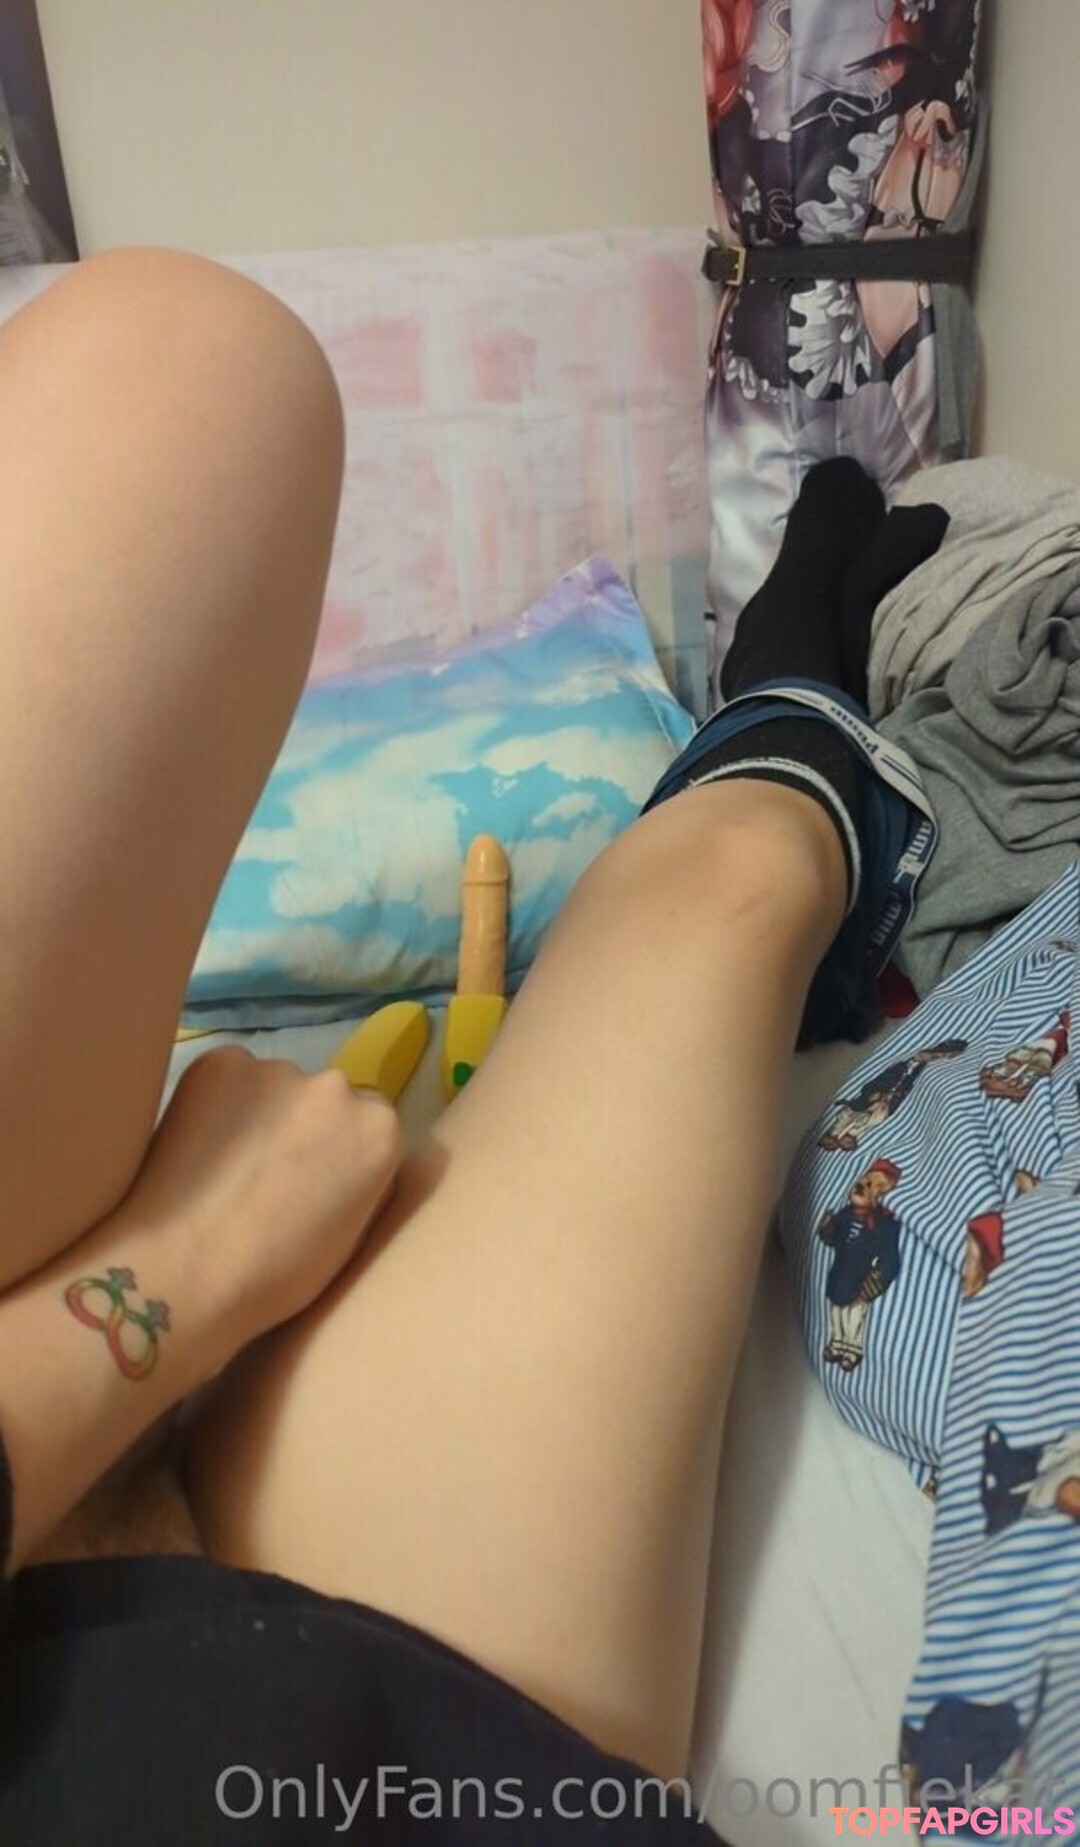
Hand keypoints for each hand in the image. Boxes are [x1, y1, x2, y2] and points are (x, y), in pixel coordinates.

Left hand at [119, 1046, 402, 1377]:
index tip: (309, 1181)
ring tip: (223, 1166)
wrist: (184, 1271)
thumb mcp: (350, 1236)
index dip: (335, 1153)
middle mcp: (337, 1087)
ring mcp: (276, 1069)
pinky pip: (227, 1077)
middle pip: (324, 1099)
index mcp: (380, 1131)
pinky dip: (214, 1102)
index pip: (367, 1124)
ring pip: (272, 1088)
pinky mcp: (219, 1062)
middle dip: (302, 1127)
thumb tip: (348, 1160)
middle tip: (264, 1175)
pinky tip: (195, 1146)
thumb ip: (362, 1181)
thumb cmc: (274, 1276)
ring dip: (258, 1114)